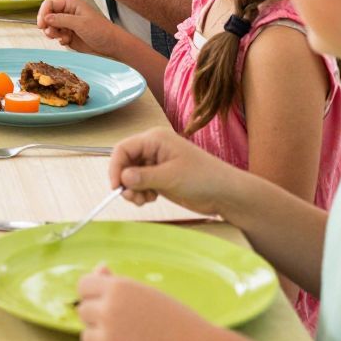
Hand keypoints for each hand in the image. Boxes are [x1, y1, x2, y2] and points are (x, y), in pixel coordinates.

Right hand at [36, 0, 123, 56]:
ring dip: (52, 33)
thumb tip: (46, 18)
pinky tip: (67, 41)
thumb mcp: (81, 23)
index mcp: (71, 4)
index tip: (42, 24)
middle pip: (47, 15)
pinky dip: (59, 39)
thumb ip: (62, 19)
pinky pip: (56, 36)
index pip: (49, 4)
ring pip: (50, 27)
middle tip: (51, 33)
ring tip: (62, 37)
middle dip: (47, 25)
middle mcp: (68, 12)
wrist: (111, 45)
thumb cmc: (101, 30)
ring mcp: (67, 24)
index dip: (43, 13)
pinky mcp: (68, 34)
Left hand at [77, 266, 210, 340]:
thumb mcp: (147, 294)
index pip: (83, 286)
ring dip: (102, 340)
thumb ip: (117, 283)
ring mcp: (105, 340)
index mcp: (117, 289)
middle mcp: (107, 311)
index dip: (94, 294)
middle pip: (83, 311)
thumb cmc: (176, 321)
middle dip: (99, 317)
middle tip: (128, 326)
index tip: (108, 303)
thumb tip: (98, 270)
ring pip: (87, 337)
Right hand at [107, 126, 238, 213]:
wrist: (225, 193)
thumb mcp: (170, 177)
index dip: (115, 167)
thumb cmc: (203, 178)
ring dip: (132, 190)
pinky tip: (151, 199)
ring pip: (130, 175)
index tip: (116, 187)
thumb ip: (143, 177)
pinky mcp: (160, 177)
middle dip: (125, 181)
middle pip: (125, 162)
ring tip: (144, 200)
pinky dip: (140, 193)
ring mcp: (156, 163)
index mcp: (155, 139)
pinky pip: (140, 183)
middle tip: (133, 198)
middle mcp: (153, 148)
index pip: (123, 149)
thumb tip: (122, 178)